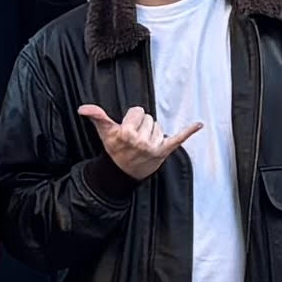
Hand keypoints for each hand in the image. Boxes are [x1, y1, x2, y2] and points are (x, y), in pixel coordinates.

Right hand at [79, 102, 198, 179]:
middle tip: (134, 139)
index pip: (138, 111)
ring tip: (142, 145)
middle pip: (149, 118)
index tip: (127, 129)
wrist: (122, 173)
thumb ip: (97, 116)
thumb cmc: (114, 149)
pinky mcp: (163, 152)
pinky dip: (188, 131)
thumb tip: (83, 108)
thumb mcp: (105, 132)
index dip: (132, 118)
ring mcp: (152, 147)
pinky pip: (178, 139)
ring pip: (159, 127)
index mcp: (126, 132)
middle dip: (143, 126)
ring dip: (152, 133)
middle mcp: (140, 140)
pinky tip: (198, 124)